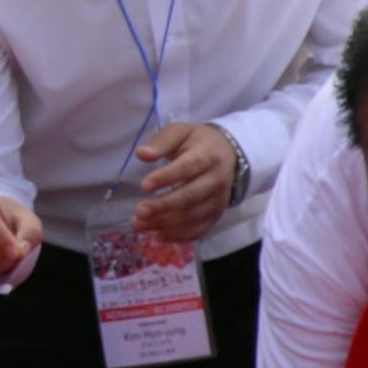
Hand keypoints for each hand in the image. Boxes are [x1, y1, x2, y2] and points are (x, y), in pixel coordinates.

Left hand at [130, 122, 237, 240]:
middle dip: (163, 207)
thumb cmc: (198, 141)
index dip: (166, 178)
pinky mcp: (216, 214)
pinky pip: (200, 229)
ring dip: (165, 224)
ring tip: (139, 225)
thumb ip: (161, 142)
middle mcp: (217, 180)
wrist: (229, 153)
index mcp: (208, 156)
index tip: (144, 186)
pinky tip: (157, 236)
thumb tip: (142, 154)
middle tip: (138, 212)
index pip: (187, 168)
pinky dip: (179, 236)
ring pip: (193, 217)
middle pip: (190, 197)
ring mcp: (218, 200)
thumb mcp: (180, 132)